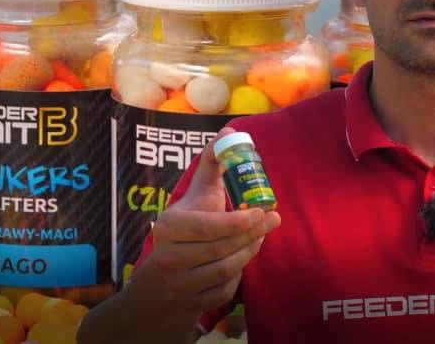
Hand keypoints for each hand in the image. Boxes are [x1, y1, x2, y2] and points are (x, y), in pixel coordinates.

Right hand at [137, 127, 281, 313]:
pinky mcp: (192, 303)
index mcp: (168, 227)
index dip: (238, 221)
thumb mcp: (194, 195)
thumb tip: (230, 130)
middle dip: (251, 235)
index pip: (208, 227)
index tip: (263, 210)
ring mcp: (179, 284)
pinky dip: (238, 275)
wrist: (162, 280)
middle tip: (272, 221)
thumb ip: (212, 164)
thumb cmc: (184, 227)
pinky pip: (225, 289)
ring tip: (261, 237)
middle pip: (220, 249)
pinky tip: (242, 258)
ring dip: (249, 252)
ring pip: (225, 270)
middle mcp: (169, 257)